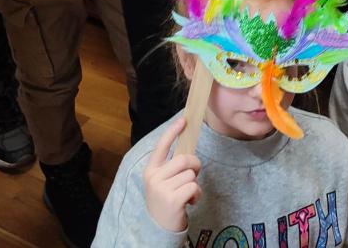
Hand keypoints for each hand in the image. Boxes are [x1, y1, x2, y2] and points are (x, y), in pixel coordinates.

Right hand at [143, 118, 201, 232]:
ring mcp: (162, 189)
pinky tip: (189, 202)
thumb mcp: (162, 181)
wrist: (159, 227)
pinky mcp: (172, 200)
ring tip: (186, 194)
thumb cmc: (165, 199)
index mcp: (150, 170)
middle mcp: (154, 177)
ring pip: (190, 174)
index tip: (184, 120)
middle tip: (194, 174)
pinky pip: (194, 187)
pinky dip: (196, 194)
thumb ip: (170, 167)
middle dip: (194, 165)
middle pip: (183, 159)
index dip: (173, 131)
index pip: (162, 146)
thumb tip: (187, 152)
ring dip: (194, 184)